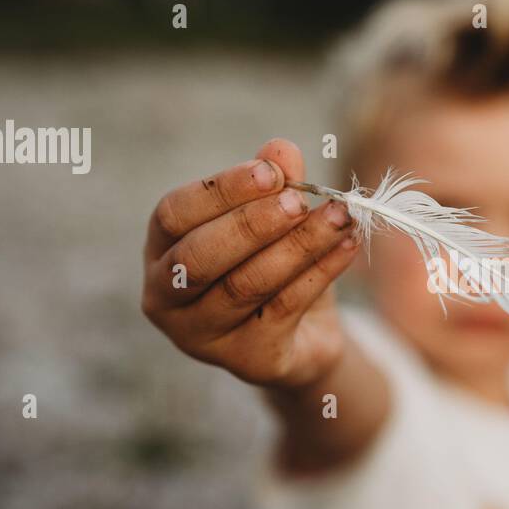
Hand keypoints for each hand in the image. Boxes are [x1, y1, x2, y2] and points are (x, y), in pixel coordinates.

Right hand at [141, 139, 359, 387]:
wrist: (303, 336)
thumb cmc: (274, 265)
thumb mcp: (274, 220)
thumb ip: (273, 186)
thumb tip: (281, 148)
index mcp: (161, 249)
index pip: (174, 214)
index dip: (221, 190)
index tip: (271, 171)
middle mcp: (167, 297)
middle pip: (199, 256)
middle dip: (252, 223)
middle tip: (299, 201)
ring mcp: (201, 336)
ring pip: (245, 285)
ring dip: (297, 246)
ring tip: (339, 217)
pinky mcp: (246, 360)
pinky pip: (284, 309)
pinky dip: (320, 272)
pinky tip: (347, 246)